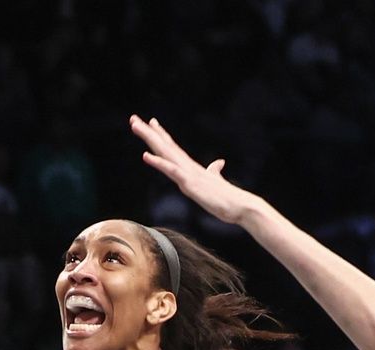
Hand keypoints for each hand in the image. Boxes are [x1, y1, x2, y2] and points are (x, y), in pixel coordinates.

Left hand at [130, 115, 262, 225]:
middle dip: (148, 132)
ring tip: (135, 126)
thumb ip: (215, 172)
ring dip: (149, 138)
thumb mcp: (216, 182)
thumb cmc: (228, 198)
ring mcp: (188, 174)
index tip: (151, 122)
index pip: (173, 147)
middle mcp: (188, 166)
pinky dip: (158, 162)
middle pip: (164, 145)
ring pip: (164, 152)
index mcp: (191, 168)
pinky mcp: (190, 183)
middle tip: (133, 118)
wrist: (241, 206)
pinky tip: (145, 155)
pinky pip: (171, 170)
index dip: (161, 134)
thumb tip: (219, 163)